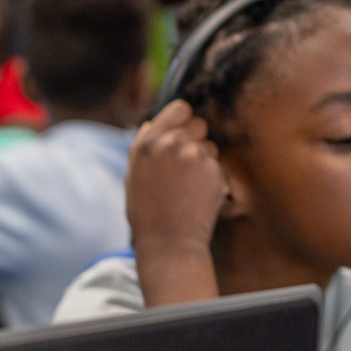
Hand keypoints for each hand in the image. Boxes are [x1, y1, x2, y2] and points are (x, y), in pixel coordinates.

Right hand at [126, 100, 227, 256]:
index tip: (183, 134)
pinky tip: (198, 195)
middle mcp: (170, 144)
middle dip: (195, 139)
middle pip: (199, 123)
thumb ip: (141, 147)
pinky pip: (217, 165)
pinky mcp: (213, 170)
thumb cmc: (147, 213)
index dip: (184, 120)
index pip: (180, 108)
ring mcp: (194, 156)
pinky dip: (212, 178)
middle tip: (185, 166)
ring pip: (210, 146)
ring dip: (204, 161)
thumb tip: (150, 123)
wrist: (169, 242)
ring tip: (188, 186)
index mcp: (147, 143)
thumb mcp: (133, 177)